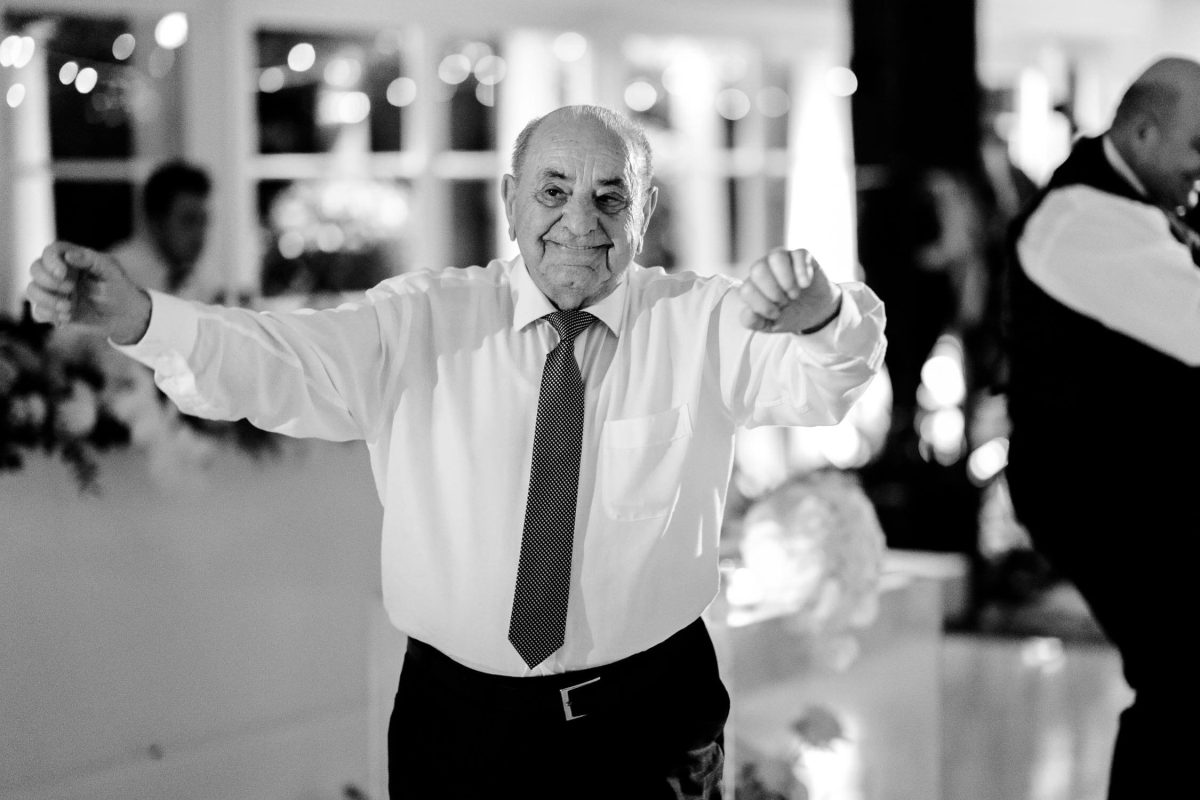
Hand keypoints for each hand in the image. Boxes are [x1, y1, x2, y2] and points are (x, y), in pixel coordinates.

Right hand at [26, 242, 151, 344]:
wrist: (124, 316)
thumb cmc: (119, 288)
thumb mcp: (110, 270)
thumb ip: (90, 259)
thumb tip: (68, 255)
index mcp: (72, 260)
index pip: (50, 252)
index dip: (50, 261)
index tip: (62, 273)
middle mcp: (59, 274)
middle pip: (35, 269)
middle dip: (49, 281)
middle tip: (70, 290)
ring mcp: (55, 292)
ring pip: (32, 291)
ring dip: (47, 300)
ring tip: (69, 308)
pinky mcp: (54, 311)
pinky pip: (38, 312)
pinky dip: (49, 315)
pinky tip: (68, 318)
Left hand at [736, 247, 842, 333]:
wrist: (813, 313)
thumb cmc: (786, 315)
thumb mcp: (767, 325)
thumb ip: (751, 321)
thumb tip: (748, 310)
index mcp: (752, 285)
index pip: (746, 290)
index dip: (762, 305)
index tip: (775, 314)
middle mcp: (764, 269)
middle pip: (757, 270)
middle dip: (773, 292)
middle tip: (785, 302)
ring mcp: (782, 260)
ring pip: (776, 257)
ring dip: (787, 280)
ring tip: (795, 294)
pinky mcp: (801, 256)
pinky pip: (799, 254)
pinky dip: (802, 272)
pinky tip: (805, 285)